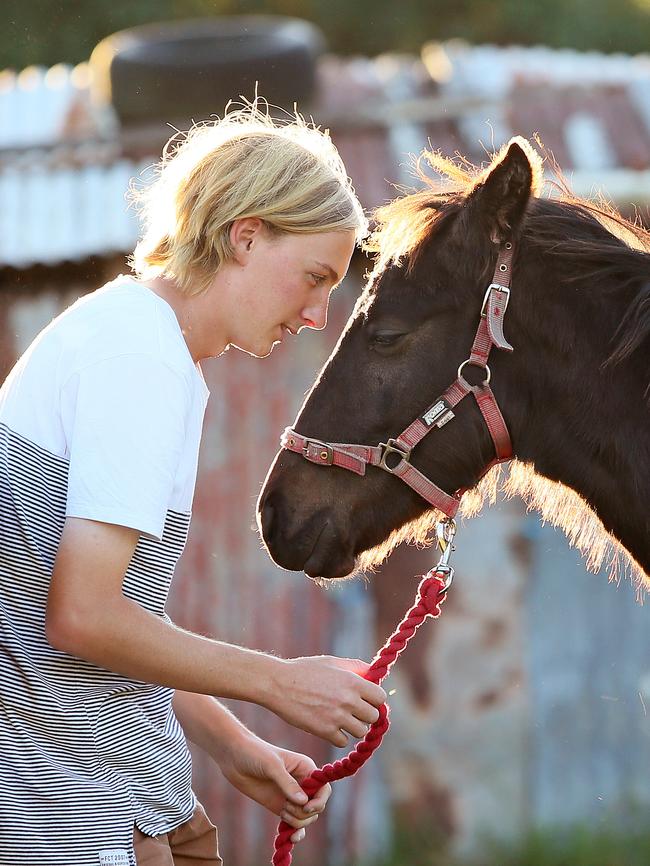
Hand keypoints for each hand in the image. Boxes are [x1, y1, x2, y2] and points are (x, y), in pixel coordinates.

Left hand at [217, 732, 330, 843]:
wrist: (234, 757)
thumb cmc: (255, 753)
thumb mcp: (272, 766)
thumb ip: (287, 783)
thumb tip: (304, 802)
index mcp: (306, 768)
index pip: (324, 789)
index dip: (319, 801)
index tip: (307, 807)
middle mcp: (302, 783)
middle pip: (316, 807)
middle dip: (304, 813)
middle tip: (286, 806)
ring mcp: (291, 797)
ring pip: (306, 818)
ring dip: (296, 821)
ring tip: (282, 811)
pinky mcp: (280, 807)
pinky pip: (293, 823)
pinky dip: (294, 832)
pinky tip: (290, 838)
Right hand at [265, 655, 385, 747]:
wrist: (278, 684)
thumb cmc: (305, 670)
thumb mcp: (331, 662)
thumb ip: (355, 667)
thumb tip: (372, 674)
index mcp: (353, 681)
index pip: (380, 697)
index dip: (374, 699)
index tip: (366, 699)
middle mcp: (348, 700)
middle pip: (373, 716)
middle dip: (365, 714)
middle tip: (353, 710)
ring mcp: (337, 718)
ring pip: (361, 731)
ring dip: (353, 726)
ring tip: (341, 718)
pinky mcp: (324, 732)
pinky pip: (343, 741)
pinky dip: (338, 736)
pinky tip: (329, 725)